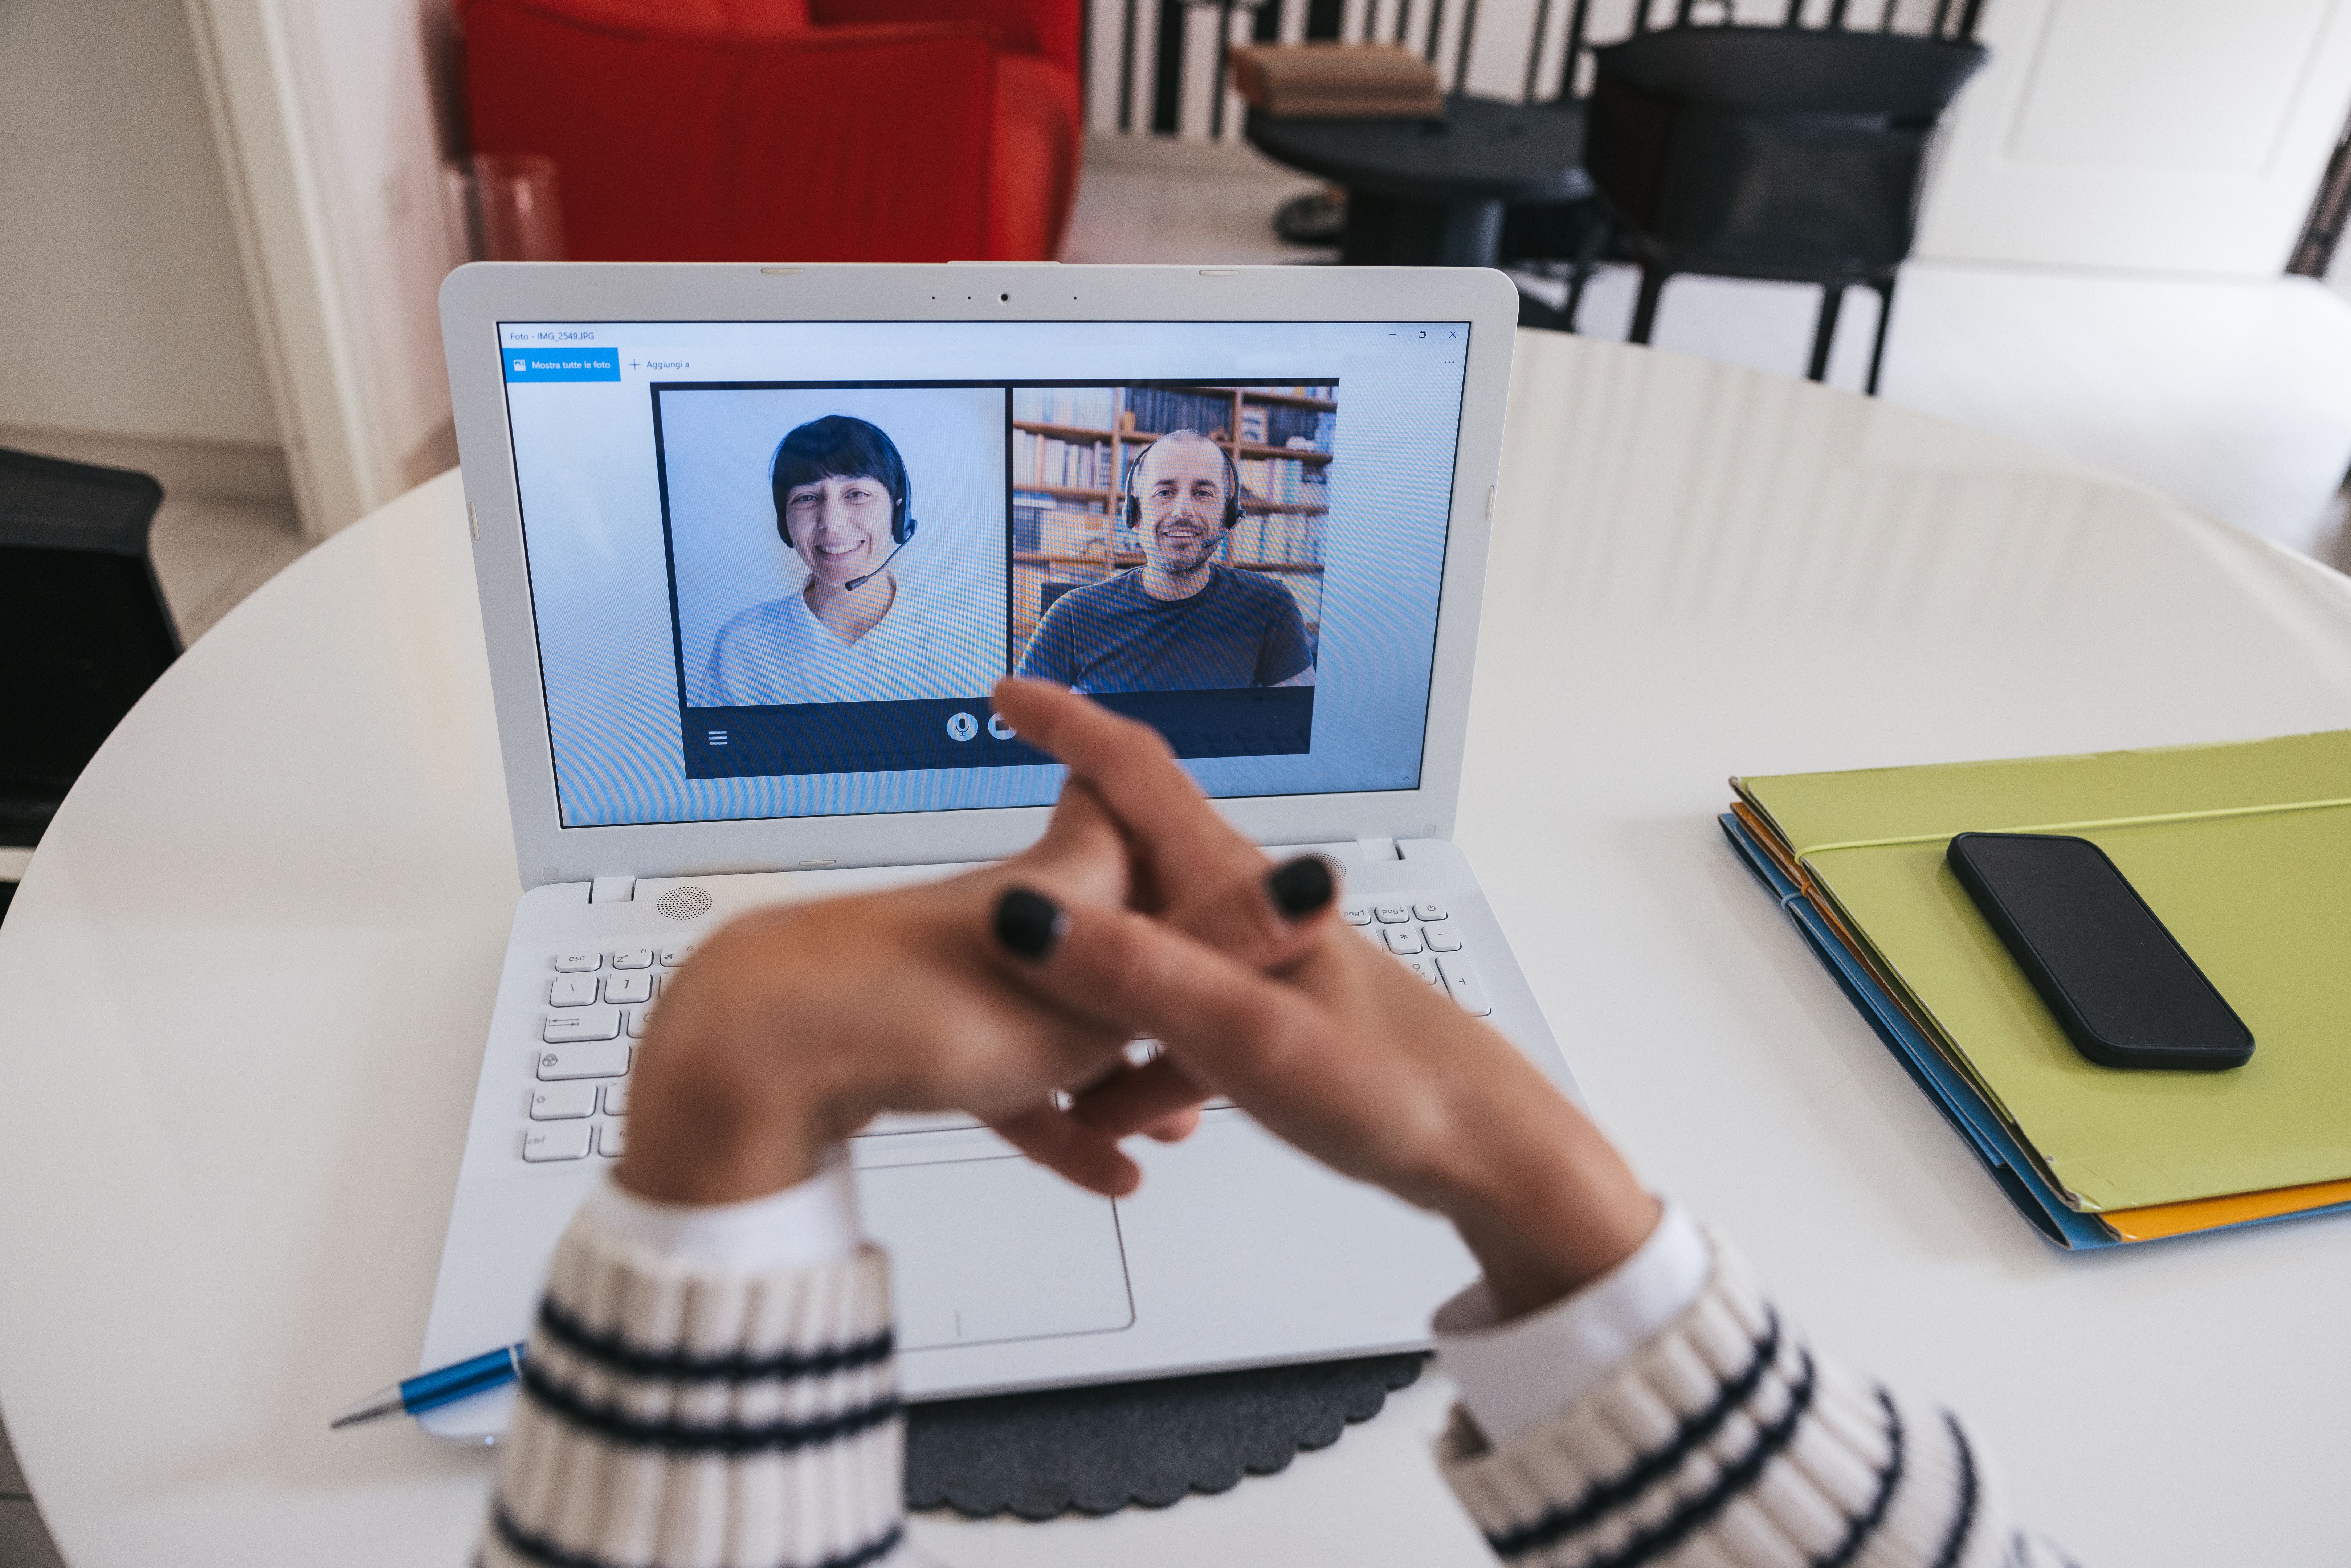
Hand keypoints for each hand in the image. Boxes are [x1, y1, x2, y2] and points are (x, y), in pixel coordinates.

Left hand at [620, 681, 1337, 1207]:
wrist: (772, 1050)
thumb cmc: (934, 1003)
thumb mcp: (1109, 991)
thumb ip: (1214, 946)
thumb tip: (1311, 886)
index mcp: (1074, 872)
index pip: (1132, 797)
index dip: (1164, 786)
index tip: (1213, 797)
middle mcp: (1026, 907)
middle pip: (1121, 933)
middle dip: (1177, 991)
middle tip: (1224, 1041)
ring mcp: (973, 971)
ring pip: (1068, 1018)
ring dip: (1121, 1075)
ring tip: (1171, 1131)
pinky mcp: (929, 1035)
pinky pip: (1012, 1078)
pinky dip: (1057, 1122)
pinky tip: (1104, 1173)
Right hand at [983, 685, 1659, 1318]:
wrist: (1491, 1156)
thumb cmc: (1403, 1089)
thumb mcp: (1252, 1036)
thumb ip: (1142, 976)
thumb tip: (1034, 916)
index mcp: (1239, 887)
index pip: (1137, 776)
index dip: (1068, 726)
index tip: (1008, 696)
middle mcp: (1244, 914)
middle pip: (1127, 863)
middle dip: (1055, 875)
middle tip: (983, 914)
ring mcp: (1254, 972)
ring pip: (1139, 960)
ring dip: (1082, 997)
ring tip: (1030, 1055)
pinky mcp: (1266, 1032)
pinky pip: (1168, 1032)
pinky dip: (1127, 1070)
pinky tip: (1105, 1121)